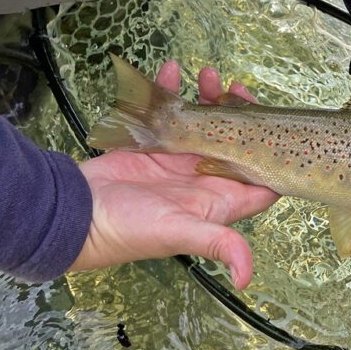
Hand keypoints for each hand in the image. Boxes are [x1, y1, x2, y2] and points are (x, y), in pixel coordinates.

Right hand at [69, 61, 278, 287]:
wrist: (78, 215)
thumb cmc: (129, 231)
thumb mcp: (179, 233)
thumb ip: (217, 243)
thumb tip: (246, 278)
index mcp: (220, 200)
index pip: (261, 178)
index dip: (273, 153)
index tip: (272, 123)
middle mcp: (204, 179)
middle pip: (236, 141)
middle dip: (241, 114)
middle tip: (235, 88)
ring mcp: (180, 160)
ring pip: (205, 122)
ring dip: (208, 98)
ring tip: (207, 75)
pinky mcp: (154, 145)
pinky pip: (168, 112)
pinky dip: (170, 91)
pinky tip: (170, 71)